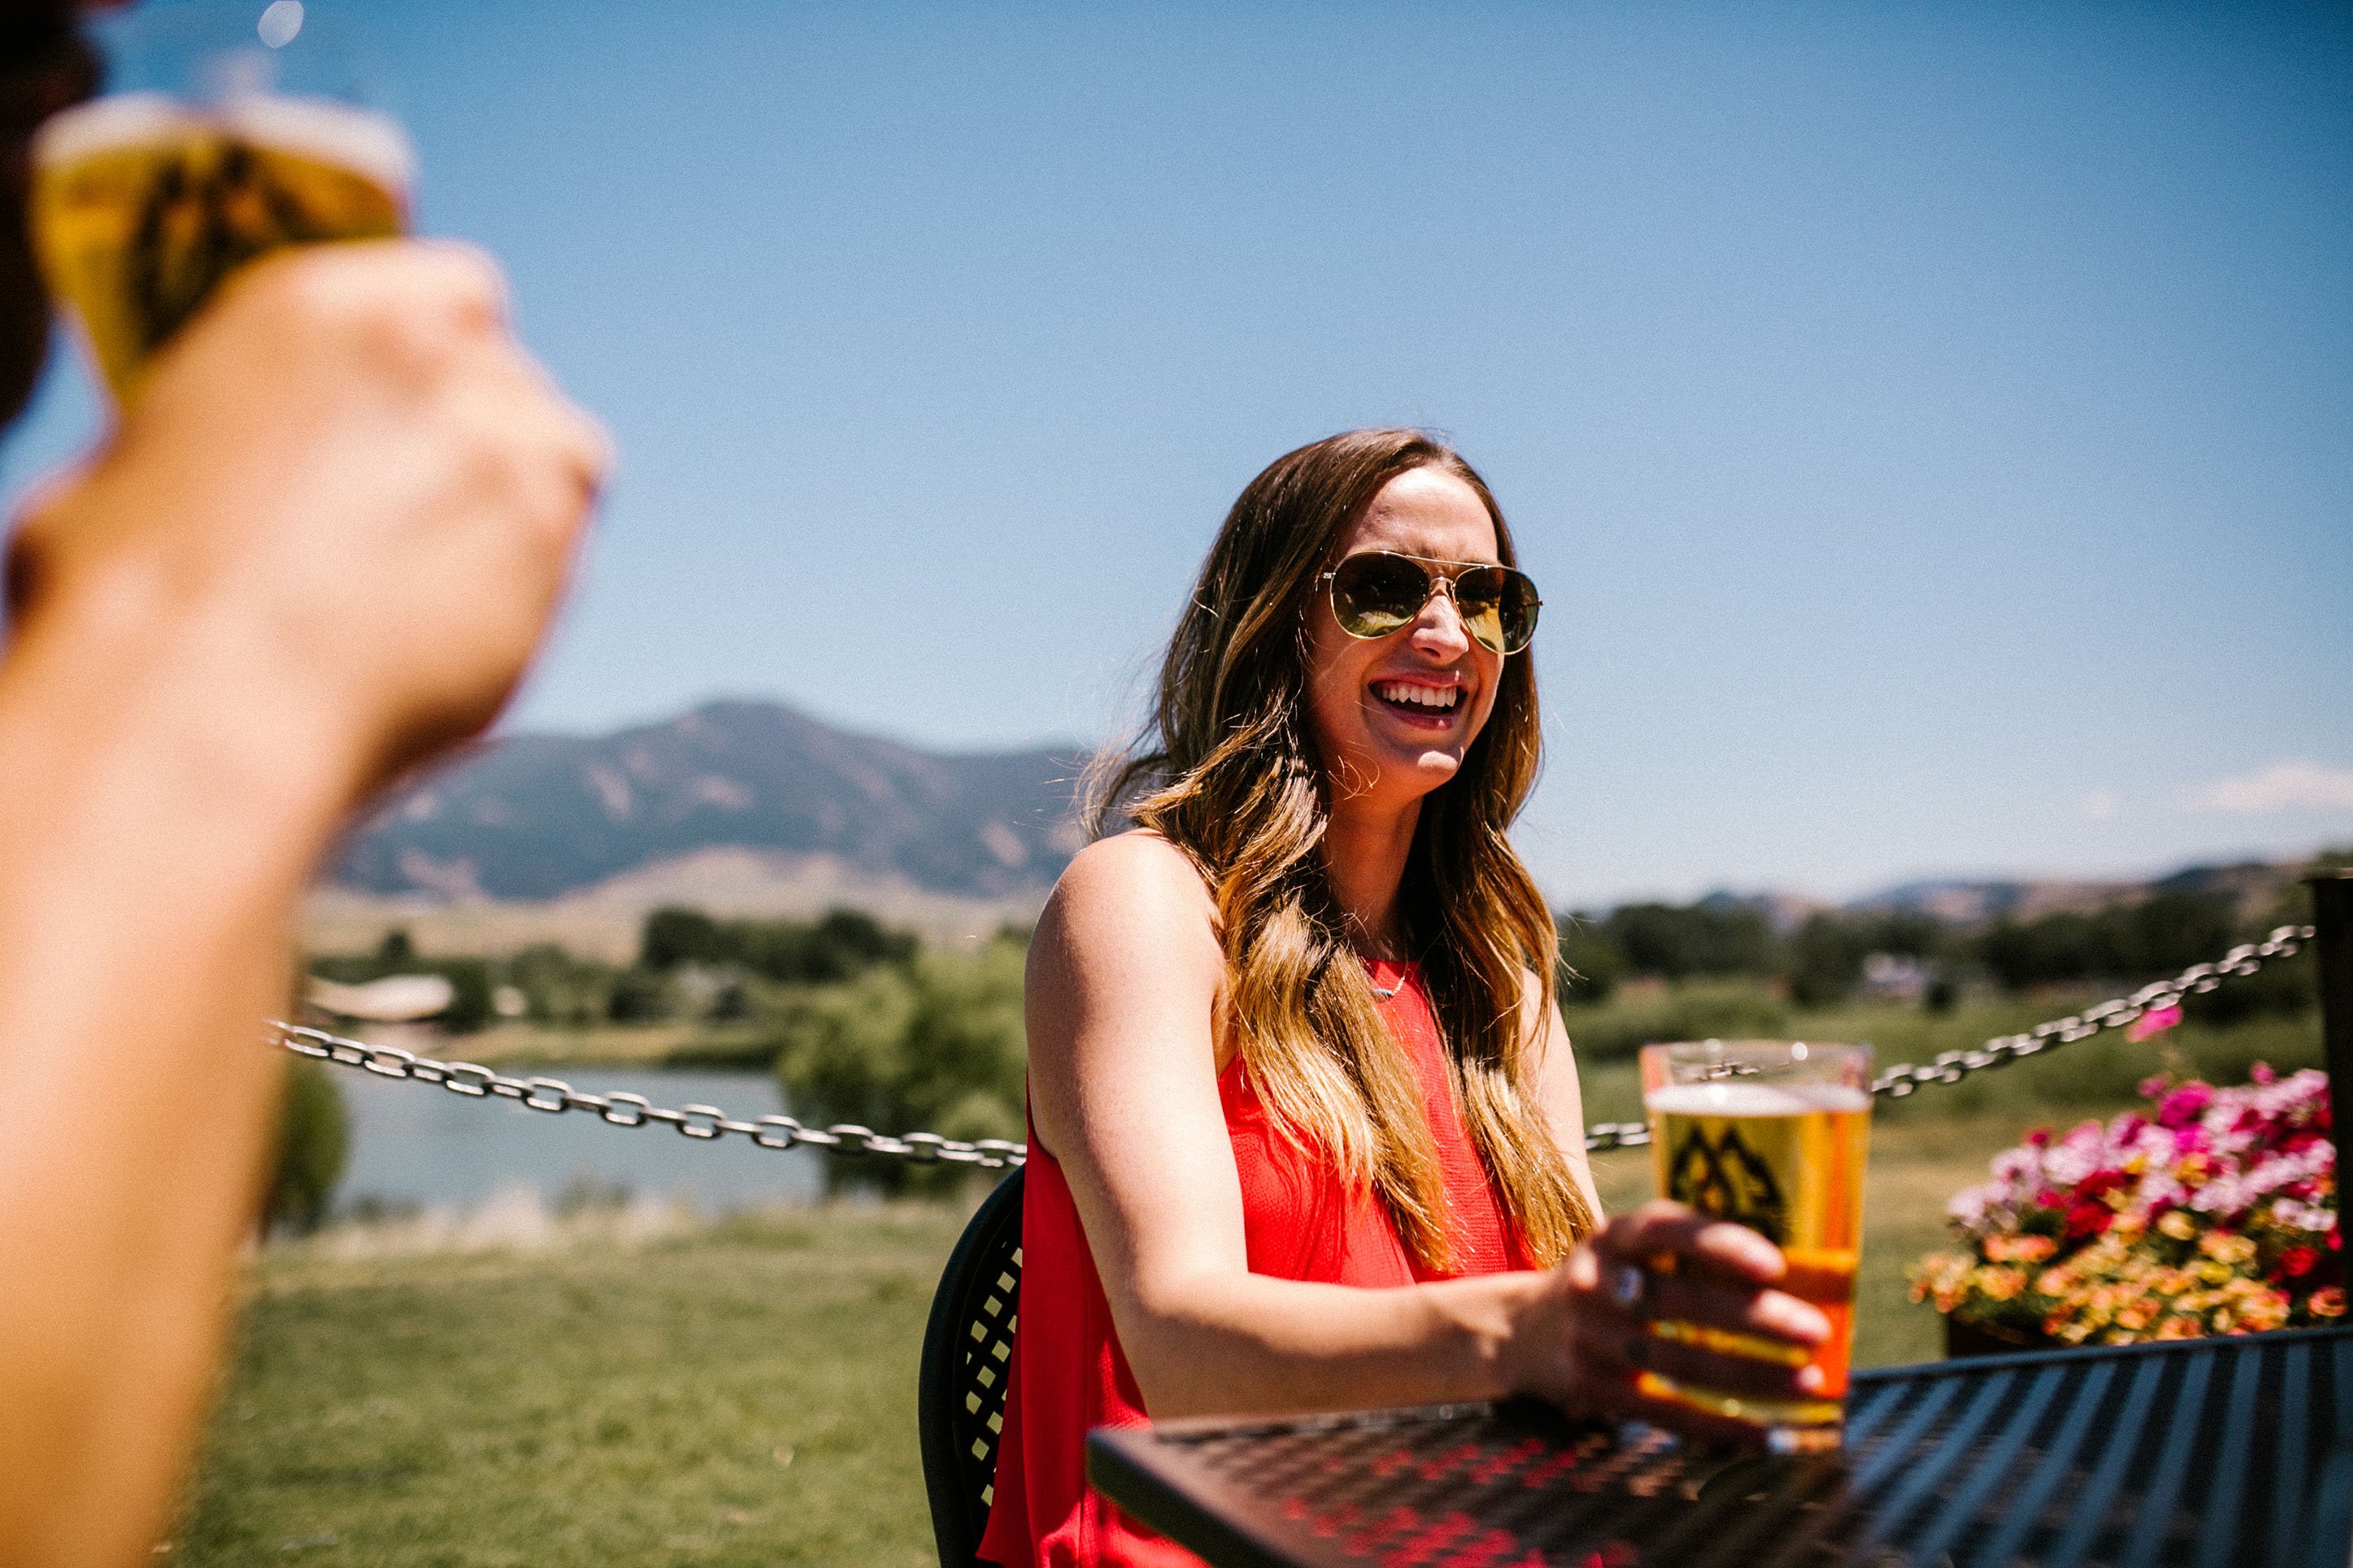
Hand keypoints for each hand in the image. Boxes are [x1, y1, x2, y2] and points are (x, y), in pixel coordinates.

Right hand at [6, 238, 606, 800]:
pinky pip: (577, 536)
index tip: (430, 416)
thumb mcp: (140, 464)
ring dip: (525, 503)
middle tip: (428, 521)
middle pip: (510, 378)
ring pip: (564, 451)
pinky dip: (546, 573)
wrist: (203, 700)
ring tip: (451, 580)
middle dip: (479, 441)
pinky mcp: (550, 529)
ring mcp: (502, 434)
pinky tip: (478, 624)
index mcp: (318, 305)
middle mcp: (427, 350)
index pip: (457, 295)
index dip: (450, 362)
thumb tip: (236, 459)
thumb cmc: (132, 602)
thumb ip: (232, 432)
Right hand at [1507, 1201, 1831, 1446]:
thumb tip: (1800, 1271)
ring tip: (1811, 1384)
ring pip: (1678, 1362)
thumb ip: (1689, 1252)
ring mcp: (1590, 1338)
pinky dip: (1723, 1428)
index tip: (1776, 1265)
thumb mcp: (1629, 1248)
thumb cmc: (1610, 1280)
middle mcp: (1596, 1282)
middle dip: (1753, 1318)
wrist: (1520, 1331)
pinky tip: (1771, 1437)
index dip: (1719, 1246)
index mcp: (1614, 1236)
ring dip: (1751, 1376)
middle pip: (1678, 1302)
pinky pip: (1667, 1413)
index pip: (1665, 1232)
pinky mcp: (1593, 1389)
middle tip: (1815, 1330)